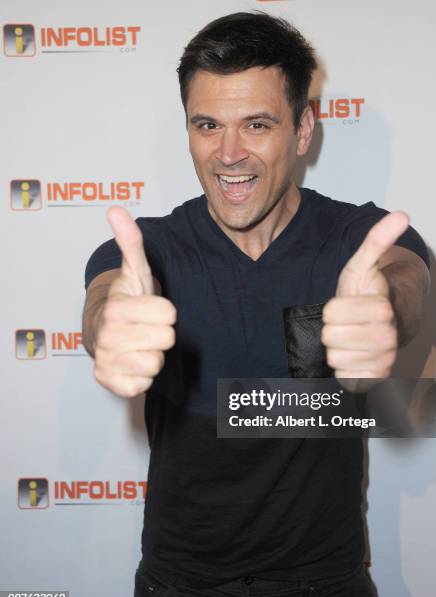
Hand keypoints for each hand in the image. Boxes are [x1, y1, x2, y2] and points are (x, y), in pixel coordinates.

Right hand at [93, 206, 175, 397]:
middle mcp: (108, 336)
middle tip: (146, 327)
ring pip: (157, 364)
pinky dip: (143, 376)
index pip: (169, 313)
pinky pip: (144, 385)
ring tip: (139, 344)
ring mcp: (107, 361)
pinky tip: (133, 363)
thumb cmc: (128, 302)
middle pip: (167, 339)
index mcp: (117, 308)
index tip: (151, 308)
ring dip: (153, 355)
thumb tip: (115, 210)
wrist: (106, 334)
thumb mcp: (135, 272)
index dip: (165, 311)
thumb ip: (131, 243)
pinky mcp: (110, 383)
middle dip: (161, 333)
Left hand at [321, 212, 408, 389]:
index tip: (341, 305)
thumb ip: (376, 241)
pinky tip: (352, 356)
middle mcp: (388, 336)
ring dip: (335, 347)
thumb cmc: (364, 294)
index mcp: (381, 308)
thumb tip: (402, 215)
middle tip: (343, 322)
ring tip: (348, 338)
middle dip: (330, 328)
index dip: (330, 308)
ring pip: (334, 358)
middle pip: (330, 336)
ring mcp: (383, 359)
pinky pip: (344, 378)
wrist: (377, 324)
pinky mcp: (375, 379)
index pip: (331, 312)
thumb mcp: (362, 265)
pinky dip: (342, 368)